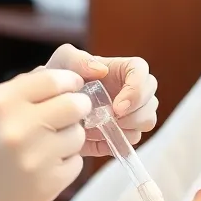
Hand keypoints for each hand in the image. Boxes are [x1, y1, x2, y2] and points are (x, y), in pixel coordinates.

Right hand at [0, 68, 90, 200]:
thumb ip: (25, 86)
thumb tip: (68, 78)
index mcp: (2, 103)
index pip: (55, 81)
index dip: (70, 81)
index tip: (72, 85)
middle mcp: (18, 130)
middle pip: (75, 106)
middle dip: (77, 106)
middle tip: (70, 111)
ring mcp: (34, 160)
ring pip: (78, 135)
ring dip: (68, 135)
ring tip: (48, 140)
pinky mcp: (46, 185)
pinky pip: (75, 163)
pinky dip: (65, 161)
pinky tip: (44, 162)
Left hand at [44, 44, 158, 155]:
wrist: (49, 107)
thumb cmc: (59, 79)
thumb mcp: (63, 61)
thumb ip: (78, 59)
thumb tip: (101, 70)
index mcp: (120, 70)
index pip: (142, 71)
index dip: (137, 89)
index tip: (118, 106)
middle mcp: (130, 91)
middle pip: (150, 100)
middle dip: (136, 113)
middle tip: (112, 119)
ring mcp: (129, 114)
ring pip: (147, 122)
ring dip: (129, 128)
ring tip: (103, 128)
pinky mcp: (121, 133)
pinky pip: (132, 141)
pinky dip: (118, 141)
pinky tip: (98, 138)